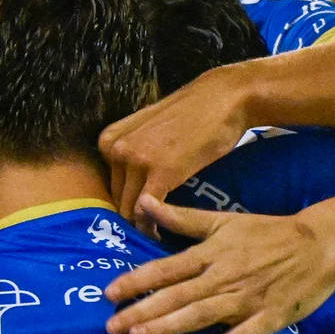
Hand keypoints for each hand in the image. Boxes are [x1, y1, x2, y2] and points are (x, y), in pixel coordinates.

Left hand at [100, 64, 250, 223]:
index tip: (143, 216)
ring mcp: (136, 160)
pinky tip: (162, 235)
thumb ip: (133, 151)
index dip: (127, 203)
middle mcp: (116, 149)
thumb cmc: (193, 114)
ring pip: (130, 210)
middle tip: (152, 230)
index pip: (110, 186)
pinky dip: (152, 228)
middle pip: (118, 199)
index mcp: (110, 140)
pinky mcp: (160, 173)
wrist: (224, 98)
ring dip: (143, 227)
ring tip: (159, 234)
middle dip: (135, 217)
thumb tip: (130, 184)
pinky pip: (147, 212)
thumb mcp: (149, 128)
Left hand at [104, 196, 334, 333]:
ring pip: (199, 315)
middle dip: (142, 311)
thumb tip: (144, 201)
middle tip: (112, 328)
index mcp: (211, 253)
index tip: (109, 294)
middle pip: (176, 295)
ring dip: (168, 327)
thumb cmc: (268, 232)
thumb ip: (181, 217)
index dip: (136, 281)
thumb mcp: (224, 220)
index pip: (166, 269)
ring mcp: (245, 300)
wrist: (321, 245)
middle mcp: (223, 277)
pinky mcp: (267, 319)